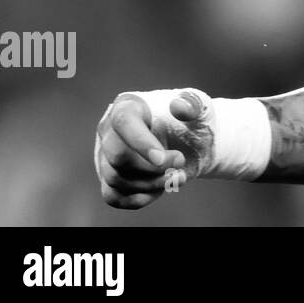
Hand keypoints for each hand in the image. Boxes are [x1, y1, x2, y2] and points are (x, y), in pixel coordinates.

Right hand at [94, 89, 216, 209]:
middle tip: (181, 163)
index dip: (141, 143)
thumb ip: (192, 103)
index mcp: (128, 106)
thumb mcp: (197, 106)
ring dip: (152, 184)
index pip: (124, 122)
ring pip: (116, 179)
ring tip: (180, 177)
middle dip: (153, 168)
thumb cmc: (188, 118)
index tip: (162, 160)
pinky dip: (141, 198)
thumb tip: (180, 106)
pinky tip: (163, 189)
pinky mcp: (109, 179)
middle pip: (118, 157)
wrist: (188, 140)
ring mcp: (106, 157)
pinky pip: (114, 197)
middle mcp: (109, 131)